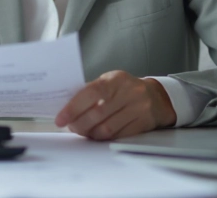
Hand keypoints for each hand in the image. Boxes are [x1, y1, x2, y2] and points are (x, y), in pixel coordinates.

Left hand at [54, 71, 176, 140]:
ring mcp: (138, 108)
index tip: (60, 118)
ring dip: (90, 133)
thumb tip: (66, 106)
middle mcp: (128, 92)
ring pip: (107, 128)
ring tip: (82, 131)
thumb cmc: (125, 89)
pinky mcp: (143, 123)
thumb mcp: (109, 82)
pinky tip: (96, 134)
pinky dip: (103, 138)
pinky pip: (118, 136)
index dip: (73, 107)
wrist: (156, 96)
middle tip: (71, 126)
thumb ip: (90, 92)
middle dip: (79, 123)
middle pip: (97, 114)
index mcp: (115, 79)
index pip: (91, 93)